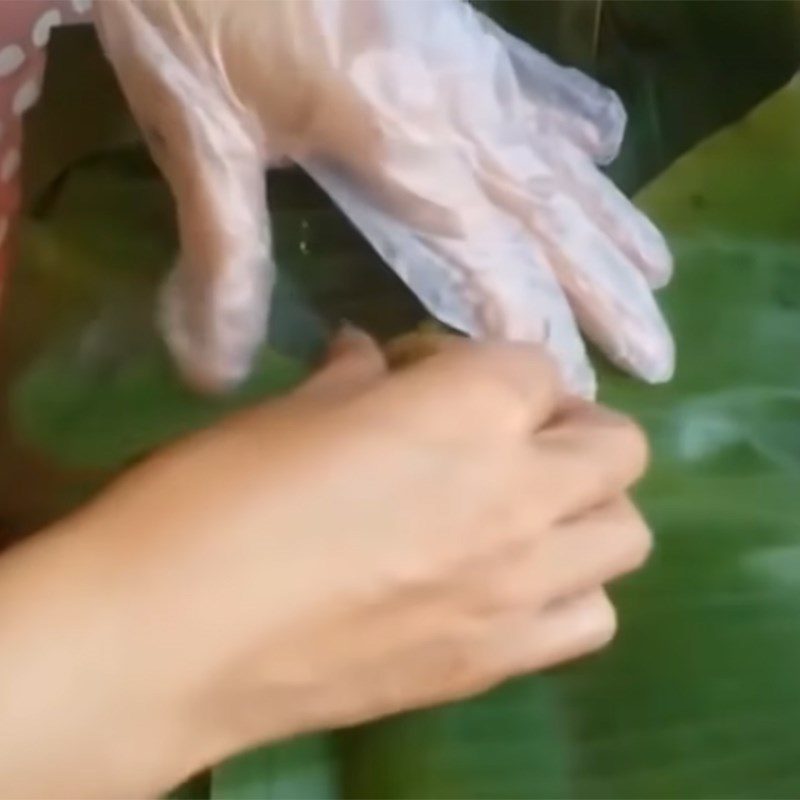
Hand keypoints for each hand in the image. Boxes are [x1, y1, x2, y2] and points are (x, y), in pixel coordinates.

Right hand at [0, 332, 651, 797]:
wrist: (169, 642)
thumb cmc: (216, 497)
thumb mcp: (290, 410)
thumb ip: (356, 381)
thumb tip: (372, 364)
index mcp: (471, 410)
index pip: (535, 362)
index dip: (478, 362)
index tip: (422, 377)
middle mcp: (523, 496)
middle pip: (616, 446)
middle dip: (564, 425)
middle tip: (498, 433)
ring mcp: (521, 589)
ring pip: (625, 534)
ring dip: (583, 508)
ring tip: (517, 510)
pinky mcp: (497, 664)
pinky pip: (588, 618)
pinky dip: (566, 590)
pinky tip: (503, 585)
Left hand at [93, 0, 673, 395]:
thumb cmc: (192, 8)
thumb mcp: (196, 132)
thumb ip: (223, 251)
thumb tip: (216, 368)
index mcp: (399, 136)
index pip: (487, 252)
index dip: (531, 322)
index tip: (575, 385)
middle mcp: (455, 107)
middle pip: (550, 215)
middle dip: (606, 292)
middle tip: (659, 355)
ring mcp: (464, 64)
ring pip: (558, 158)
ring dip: (611, 221)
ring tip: (658, 274)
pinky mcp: (454, 32)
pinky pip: (532, 85)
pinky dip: (571, 117)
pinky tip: (602, 139)